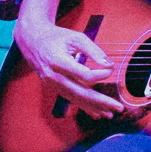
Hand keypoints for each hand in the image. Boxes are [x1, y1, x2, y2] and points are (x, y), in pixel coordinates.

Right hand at [14, 0, 128, 117]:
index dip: (101, 74)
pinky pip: (70, 98)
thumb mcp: (75, 37)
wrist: (31, 40)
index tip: (111, 68)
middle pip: (80, 93)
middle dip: (101, 102)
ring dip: (93, 108)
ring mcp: (52, 83)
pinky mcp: (53, 86)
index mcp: (58, 61)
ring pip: (75, 99)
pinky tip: (95, 113)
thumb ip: (94, 50)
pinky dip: (83, 106)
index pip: (84, 75)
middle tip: (119, 107)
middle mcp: (53, 75)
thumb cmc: (56, 37)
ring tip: (110, 115)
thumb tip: (109, 64)